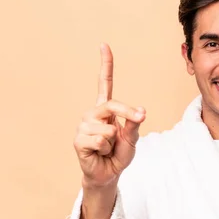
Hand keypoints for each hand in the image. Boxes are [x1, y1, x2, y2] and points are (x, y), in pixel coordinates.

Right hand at [73, 43, 145, 188]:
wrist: (108, 174)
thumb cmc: (118, 154)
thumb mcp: (132, 138)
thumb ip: (134, 124)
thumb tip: (140, 111)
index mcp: (105, 109)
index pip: (105, 83)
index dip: (105, 65)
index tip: (104, 45)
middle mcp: (92, 113)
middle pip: (113, 106)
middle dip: (127, 118)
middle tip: (122, 137)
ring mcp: (84, 125)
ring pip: (108, 129)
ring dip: (112, 143)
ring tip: (105, 148)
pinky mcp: (78, 139)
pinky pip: (100, 140)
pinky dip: (104, 149)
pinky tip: (97, 152)